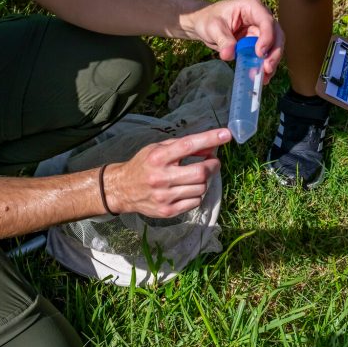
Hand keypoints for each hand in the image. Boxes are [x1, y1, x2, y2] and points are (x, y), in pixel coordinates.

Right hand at [105, 128, 231, 217]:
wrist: (121, 189)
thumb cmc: (144, 165)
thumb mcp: (159, 149)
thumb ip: (184, 146)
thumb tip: (211, 144)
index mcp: (158, 157)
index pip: (188, 145)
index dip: (209, 139)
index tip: (226, 135)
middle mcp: (161, 177)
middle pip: (200, 172)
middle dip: (213, 165)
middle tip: (213, 161)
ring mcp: (164, 196)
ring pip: (201, 188)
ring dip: (205, 180)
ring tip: (197, 175)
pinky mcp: (167, 211)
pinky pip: (195, 202)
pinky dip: (197, 194)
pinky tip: (188, 189)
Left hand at [183, 0, 283, 82]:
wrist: (204, 24)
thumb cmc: (208, 19)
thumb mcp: (212, 28)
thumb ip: (222, 40)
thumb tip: (229, 55)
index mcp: (252, 6)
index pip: (266, 21)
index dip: (267, 37)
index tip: (260, 53)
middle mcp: (260, 17)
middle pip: (276, 34)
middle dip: (274, 52)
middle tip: (267, 68)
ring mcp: (261, 30)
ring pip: (275, 46)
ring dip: (271, 61)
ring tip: (264, 77)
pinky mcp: (258, 42)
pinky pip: (266, 54)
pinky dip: (264, 65)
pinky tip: (261, 77)